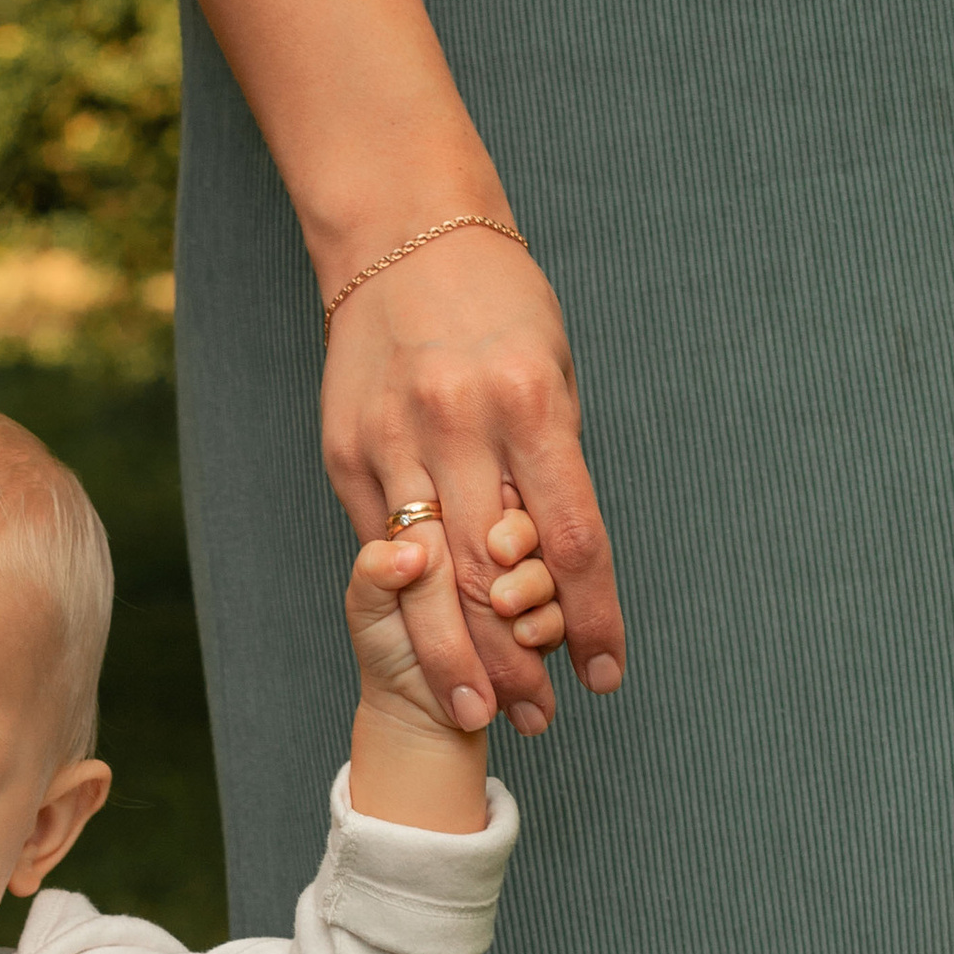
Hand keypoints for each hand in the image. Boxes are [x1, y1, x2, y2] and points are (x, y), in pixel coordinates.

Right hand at [322, 233, 624, 739]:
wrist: (399, 233)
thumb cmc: (497, 301)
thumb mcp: (551, 369)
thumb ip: (554, 464)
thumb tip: (560, 563)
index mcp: (530, 404)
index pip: (574, 541)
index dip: (594, 619)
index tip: (606, 675)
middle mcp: (461, 427)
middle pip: (494, 578)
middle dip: (521, 661)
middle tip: (540, 720)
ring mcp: (394, 441)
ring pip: (428, 578)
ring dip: (460, 656)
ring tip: (483, 709)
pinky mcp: (347, 453)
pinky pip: (384, 545)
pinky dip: (412, 601)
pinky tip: (429, 637)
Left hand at [343, 509, 554, 828]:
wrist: (416, 705)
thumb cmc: (387, 645)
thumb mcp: (366, 608)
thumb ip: (374, 573)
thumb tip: (409, 555)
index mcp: (450, 523)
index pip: (486, 496)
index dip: (497, 520)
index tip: (496, 547)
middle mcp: (493, 544)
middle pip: (527, 526)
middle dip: (520, 553)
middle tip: (504, 595)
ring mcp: (524, 578)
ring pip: (550, 565)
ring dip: (535, 590)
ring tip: (514, 621)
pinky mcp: (545, 614)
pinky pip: (562, 609)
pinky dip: (548, 624)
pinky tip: (526, 638)